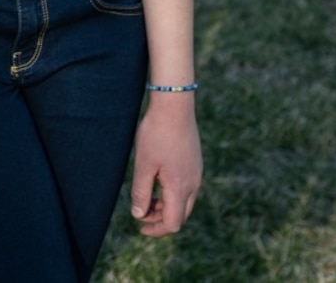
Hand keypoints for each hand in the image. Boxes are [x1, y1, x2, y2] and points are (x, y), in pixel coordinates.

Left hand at [128, 92, 201, 236]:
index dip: (156, 229)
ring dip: (166, 207)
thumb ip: (141, 192)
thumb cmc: (156, 134)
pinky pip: (187, 188)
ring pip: (185, 202)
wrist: (175, 107)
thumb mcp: (143, 164)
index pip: (173, 223)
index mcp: (180, 188)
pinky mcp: (195, 164)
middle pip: (180, 216)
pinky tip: (157, 183)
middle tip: (142, 215)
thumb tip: (139, 215)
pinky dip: (172, 194)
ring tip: (147, 198)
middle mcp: (193, 185)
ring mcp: (197, 174)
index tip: (140, 226)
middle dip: (161, 220)